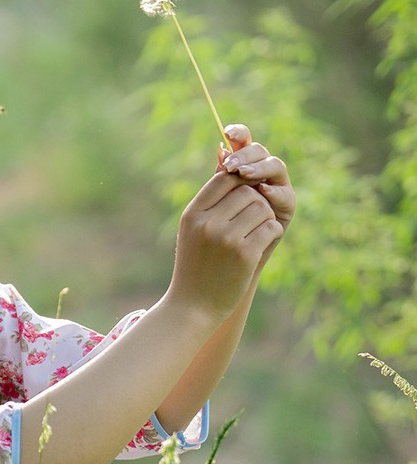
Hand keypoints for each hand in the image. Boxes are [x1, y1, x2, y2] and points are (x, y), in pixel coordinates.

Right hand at [169, 136, 285, 324]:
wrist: (192, 308)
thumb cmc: (195, 266)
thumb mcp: (194, 230)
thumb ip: (211, 199)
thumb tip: (226, 156)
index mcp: (193, 214)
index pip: (224, 178)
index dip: (240, 183)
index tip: (244, 197)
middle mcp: (207, 223)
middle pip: (247, 191)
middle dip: (255, 203)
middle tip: (251, 222)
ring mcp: (226, 238)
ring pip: (262, 208)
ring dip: (265, 219)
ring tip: (254, 236)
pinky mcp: (244, 254)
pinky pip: (270, 228)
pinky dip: (271, 235)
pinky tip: (260, 247)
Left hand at [217, 123, 295, 239]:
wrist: (227, 262)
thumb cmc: (217, 229)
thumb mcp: (215, 201)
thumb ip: (220, 177)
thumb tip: (220, 149)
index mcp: (242, 164)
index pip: (244, 141)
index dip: (239, 133)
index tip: (227, 133)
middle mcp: (262, 172)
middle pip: (260, 151)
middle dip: (245, 155)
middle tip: (230, 166)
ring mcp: (277, 186)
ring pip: (276, 166)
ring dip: (260, 168)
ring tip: (244, 174)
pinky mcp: (286, 206)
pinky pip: (285, 194)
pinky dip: (274, 192)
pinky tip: (262, 192)